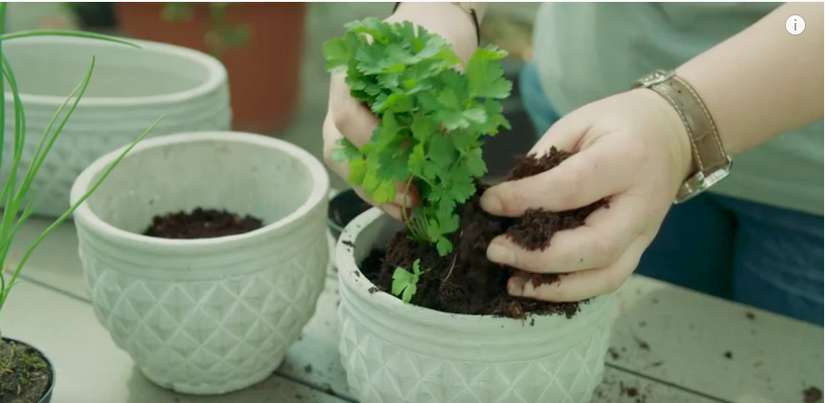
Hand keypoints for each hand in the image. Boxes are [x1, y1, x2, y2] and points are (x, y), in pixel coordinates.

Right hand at [322, 3, 477, 218]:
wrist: (436, 34)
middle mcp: (341, 102)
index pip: (346, 114)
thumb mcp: (441, 63)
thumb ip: (438, 99)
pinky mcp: (365, 144)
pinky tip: (406, 207)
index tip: (404, 158)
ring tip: (409, 210)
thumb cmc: (434, 43)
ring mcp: (349, 126)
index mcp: (352, 76)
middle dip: (371, 179)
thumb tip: (440, 144)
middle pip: (337, 149)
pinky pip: (365, 173)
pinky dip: (384, 193)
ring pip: (348, 167)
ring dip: (376, 194)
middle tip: (408, 197)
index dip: (370, 142)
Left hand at [481, 89, 693, 301]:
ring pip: (606, 277)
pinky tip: (536, 286)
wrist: (673, 135)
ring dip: (555, 287)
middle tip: (497, 251)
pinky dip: (570, 290)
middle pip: (595, 247)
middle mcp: (641, 205)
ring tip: (512, 282)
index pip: (572, 187)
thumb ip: (542, 162)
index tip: (489, 204)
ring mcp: (645, 234)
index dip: (526, 199)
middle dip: (540, 257)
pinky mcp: (640, 251)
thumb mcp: (577, 124)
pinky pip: (607, 281)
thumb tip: (502, 200)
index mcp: (626, 159)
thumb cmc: (617, 124)